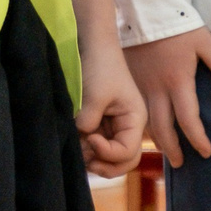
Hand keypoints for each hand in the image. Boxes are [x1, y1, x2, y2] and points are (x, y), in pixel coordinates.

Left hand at [74, 43, 146, 177]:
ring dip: (93, 158)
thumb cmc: (100, 66)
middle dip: (105, 165)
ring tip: (77, 149)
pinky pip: (97, 145)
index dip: (108, 153)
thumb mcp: (95, 95)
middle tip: (85, 159)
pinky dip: (87, 148)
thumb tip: (81, 140)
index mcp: (136, 120)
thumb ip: (89, 122)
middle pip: (123, 161)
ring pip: (108, 156)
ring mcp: (113, 126)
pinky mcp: (99, 123)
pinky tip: (75, 143)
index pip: (127, 152)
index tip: (91, 138)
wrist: (92, 45)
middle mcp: (128, 127)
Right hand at [123, 27, 210, 167]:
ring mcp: (139, 85)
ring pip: (146, 121)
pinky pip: (136, 108)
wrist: (141, 8)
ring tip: (165, 150)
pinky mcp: (129, 78)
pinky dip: (143, 122)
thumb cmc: (175, 24)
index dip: (197, 139)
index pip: (188, 120)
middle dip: (172, 149)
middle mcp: (156, 89)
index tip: (206, 152)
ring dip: (156, 139)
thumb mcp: (203, 42)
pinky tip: (148, 126)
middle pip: (162, 128)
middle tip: (181, 163)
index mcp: (177, 82)